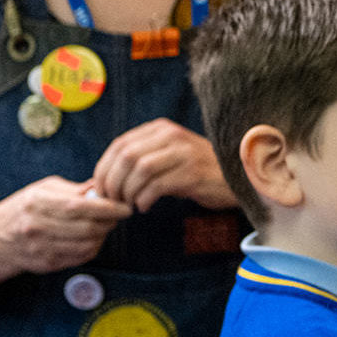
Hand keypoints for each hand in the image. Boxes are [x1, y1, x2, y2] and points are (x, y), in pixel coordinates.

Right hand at [0, 177, 130, 282]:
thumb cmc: (24, 207)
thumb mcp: (44, 189)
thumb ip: (74, 190)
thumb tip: (103, 187)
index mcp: (37, 203)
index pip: (78, 207)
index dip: (107, 207)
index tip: (125, 206)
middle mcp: (37, 227)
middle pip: (87, 228)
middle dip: (110, 221)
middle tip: (118, 215)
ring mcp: (41, 248)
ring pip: (87, 245)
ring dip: (104, 235)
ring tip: (105, 224)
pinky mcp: (47, 264)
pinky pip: (81, 257)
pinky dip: (94, 247)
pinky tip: (93, 237)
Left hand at [92, 118, 237, 212]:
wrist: (236, 177)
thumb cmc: (196, 172)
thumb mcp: (168, 157)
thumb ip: (141, 160)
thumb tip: (103, 180)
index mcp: (161, 129)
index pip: (120, 144)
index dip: (104, 168)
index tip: (101, 188)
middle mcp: (172, 136)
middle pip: (126, 156)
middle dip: (113, 182)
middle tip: (112, 200)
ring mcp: (184, 153)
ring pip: (140, 170)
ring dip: (128, 192)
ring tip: (130, 204)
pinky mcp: (193, 173)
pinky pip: (157, 186)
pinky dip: (144, 199)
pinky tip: (145, 207)